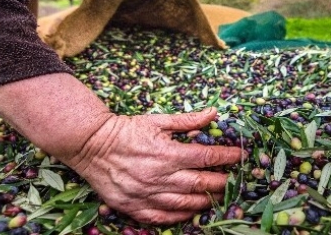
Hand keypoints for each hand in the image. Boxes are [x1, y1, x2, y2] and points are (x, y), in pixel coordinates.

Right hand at [66, 107, 242, 223]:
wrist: (91, 145)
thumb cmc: (127, 130)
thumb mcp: (157, 120)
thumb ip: (188, 121)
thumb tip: (215, 113)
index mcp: (166, 153)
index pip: (206, 158)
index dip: (226, 157)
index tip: (239, 155)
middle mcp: (159, 176)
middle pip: (200, 184)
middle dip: (221, 182)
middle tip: (234, 180)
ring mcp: (147, 194)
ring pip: (185, 204)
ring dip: (206, 201)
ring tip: (218, 196)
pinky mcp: (134, 207)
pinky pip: (163, 217)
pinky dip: (181, 216)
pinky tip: (192, 211)